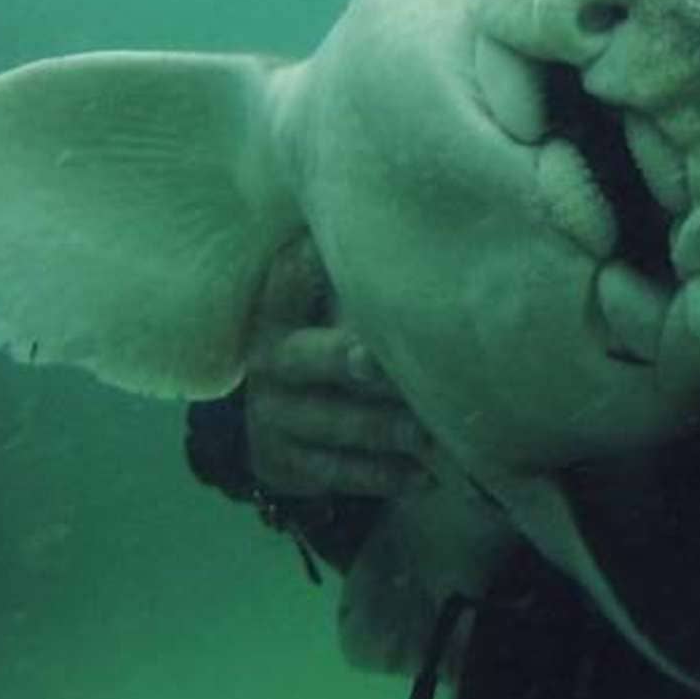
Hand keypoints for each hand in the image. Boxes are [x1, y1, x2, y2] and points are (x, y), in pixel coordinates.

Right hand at [243, 236, 435, 497]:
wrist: (283, 420)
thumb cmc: (332, 342)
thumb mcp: (332, 305)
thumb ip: (359, 276)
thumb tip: (430, 223)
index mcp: (279, 312)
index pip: (288, 279)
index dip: (309, 264)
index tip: (332, 249)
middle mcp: (269, 363)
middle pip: (307, 359)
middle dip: (346, 359)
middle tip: (380, 358)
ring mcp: (273, 418)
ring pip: (332, 425)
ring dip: (384, 429)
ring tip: (431, 432)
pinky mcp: (284, 464)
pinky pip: (336, 474)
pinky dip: (382, 475)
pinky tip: (423, 474)